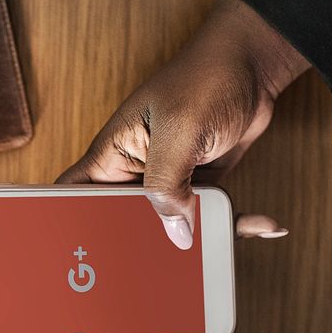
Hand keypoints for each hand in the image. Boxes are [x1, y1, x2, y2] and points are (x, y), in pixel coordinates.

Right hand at [60, 0, 309, 248]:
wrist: (254, 64)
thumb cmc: (206, 80)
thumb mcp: (180, 132)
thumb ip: (166, 184)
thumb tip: (175, 234)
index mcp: (111, 156)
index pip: (72, 194)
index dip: (69, 223)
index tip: (79, 255)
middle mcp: (133, 171)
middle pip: (123, 222)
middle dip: (142, 246)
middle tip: (165, 267)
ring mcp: (165, 179)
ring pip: (169, 224)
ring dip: (198, 238)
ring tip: (225, 246)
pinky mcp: (195, 182)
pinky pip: (205, 213)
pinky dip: (232, 221)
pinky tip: (262, 223)